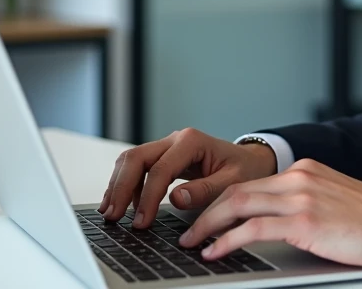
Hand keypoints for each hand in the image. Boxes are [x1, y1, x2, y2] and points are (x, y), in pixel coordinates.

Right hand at [99, 128, 277, 226]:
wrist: (250, 161)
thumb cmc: (244, 170)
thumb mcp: (233, 182)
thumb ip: (206, 190)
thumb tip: (175, 199)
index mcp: (192, 142)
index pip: (159, 169)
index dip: (147, 197)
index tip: (141, 222)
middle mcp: (176, 139)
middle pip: (136, 157)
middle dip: (120, 187)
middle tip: (112, 215)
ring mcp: (168, 146)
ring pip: (132, 160)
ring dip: (119, 185)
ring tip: (111, 212)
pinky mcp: (164, 156)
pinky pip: (138, 167)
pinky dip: (128, 185)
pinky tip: (126, 205)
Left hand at [177, 158, 361, 269]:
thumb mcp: (335, 202)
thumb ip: (307, 205)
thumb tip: (278, 225)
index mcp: (307, 171)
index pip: (252, 183)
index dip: (222, 201)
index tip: (206, 217)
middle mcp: (300, 177)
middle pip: (237, 190)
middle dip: (206, 212)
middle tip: (187, 232)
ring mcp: (302, 197)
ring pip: (238, 205)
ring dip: (208, 226)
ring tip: (192, 244)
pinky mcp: (305, 221)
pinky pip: (252, 228)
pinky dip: (226, 240)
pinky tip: (215, 251)